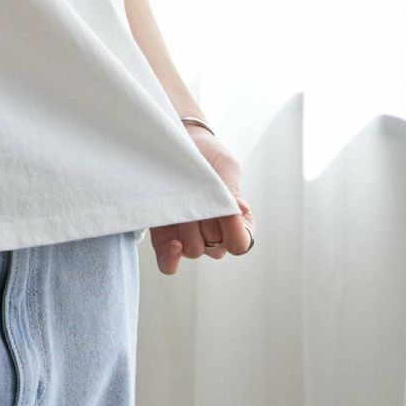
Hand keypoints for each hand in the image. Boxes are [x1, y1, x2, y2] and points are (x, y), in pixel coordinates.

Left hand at [146, 127, 255, 275]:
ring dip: (188, 228)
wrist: (178, 142)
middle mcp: (214, 234)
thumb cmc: (207, 155)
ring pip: (194, 251)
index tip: (227, 211)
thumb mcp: (224, 166)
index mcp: (237, 222)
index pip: (241, 243)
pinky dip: (171, 259)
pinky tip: (173, 244)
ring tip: (183, 201)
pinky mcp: (165, 237)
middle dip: (207, 222)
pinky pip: (169, 263)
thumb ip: (231, 189)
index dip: (235, 231)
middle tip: (199, 194)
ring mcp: (189, 237)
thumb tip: (240, 211)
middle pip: (215, 248)